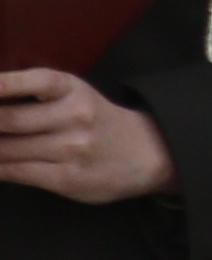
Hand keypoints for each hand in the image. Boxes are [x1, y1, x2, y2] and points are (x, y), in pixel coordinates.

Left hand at [0, 65, 173, 204]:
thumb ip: (32, 99)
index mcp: (72, 89)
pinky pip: (15, 172)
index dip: (2, 85)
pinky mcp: (66, 178)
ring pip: (6, 149)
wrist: (147, 153)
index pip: (32, 81)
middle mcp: (74, 116)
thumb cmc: (98, 121)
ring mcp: (71, 150)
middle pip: (8, 120)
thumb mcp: (75, 96)